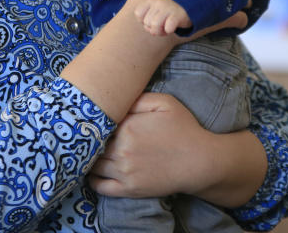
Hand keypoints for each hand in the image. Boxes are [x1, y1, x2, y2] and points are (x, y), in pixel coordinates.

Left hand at [89, 93, 211, 197]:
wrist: (200, 161)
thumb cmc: (184, 129)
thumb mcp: (165, 102)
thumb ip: (139, 98)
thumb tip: (117, 100)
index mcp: (128, 127)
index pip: (99, 124)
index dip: (95, 122)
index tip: (92, 121)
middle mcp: (122, 149)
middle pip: (94, 144)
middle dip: (90, 140)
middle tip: (87, 137)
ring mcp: (124, 171)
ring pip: (94, 165)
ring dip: (89, 158)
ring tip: (88, 153)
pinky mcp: (129, 189)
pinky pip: (100, 187)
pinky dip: (92, 180)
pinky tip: (93, 173)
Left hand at [135, 0, 191, 35]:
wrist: (190, 3)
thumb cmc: (169, 10)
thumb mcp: (156, 9)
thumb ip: (149, 18)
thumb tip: (149, 29)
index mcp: (151, 0)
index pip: (138, 13)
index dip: (143, 21)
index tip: (152, 20)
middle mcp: (158, 2)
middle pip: (147, 22)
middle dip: (153, 29)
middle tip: (161, 26)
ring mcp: (168, 8)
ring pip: (154, 25)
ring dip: (160, 32)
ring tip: (165, 29)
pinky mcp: (177, 15)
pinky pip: (167, 28)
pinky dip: (169, 31)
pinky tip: (172, 28)